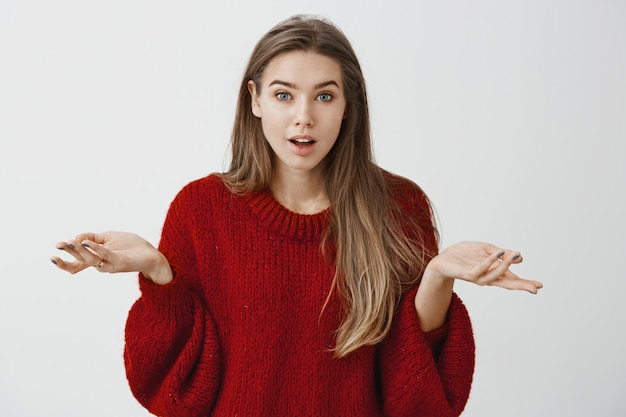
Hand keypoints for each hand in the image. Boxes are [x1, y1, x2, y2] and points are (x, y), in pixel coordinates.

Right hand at [51, 231, 172, 284]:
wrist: (151, 254)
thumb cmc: (131, 246)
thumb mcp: (108, 237)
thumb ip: (92, 237)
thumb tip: (77, 237)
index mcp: (97, 258)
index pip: (77, 264)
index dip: (64, 262)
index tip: (53, 253)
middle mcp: (101, 264)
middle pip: (81, 260)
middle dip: (70, 252)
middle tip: (60, 245)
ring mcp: (110, 264)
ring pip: (91, 259)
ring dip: (81, 251)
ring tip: (71, 242)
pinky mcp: (120, 262)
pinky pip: (106, 255)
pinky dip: (97, 249)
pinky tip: (88, 243)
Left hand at [424, 241, 542, 292]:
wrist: (443, 258)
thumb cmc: (464, 254)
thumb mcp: (485, 250)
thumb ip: (502, 254)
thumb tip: (520, 257)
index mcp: (493, 273)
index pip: (512, 279)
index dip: (525, 283)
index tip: (540, 285)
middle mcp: (487, 278)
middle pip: (506, 284)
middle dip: (521, 285)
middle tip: (535, 288)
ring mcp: (477, 277)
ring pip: (494, 276)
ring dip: (505, 266)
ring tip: (514, 255)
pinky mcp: (467, 273)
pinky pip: (480, 269)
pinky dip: (489, 262)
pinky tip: (498, 254)